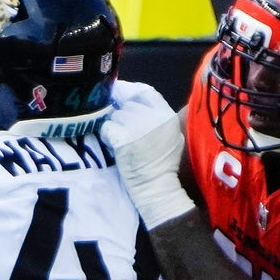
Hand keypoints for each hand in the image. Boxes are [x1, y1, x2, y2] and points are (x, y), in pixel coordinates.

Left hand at [100, 81, 192, 229]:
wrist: (155, 186)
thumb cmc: (162, 164)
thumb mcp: (172, 136)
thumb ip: (158, 117)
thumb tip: (136, 101)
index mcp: (166, 115)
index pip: (146, 93)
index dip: (133, 97)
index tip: (125, 104)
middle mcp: (153, 117)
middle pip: (128, 104)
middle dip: (123, 116)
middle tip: (124, 131)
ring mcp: (137, 127)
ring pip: (116, 115)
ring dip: (114, 126)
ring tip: (121, 141)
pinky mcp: (122, 138)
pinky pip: (107, 127)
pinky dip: (107, 135)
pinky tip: (114, 145)